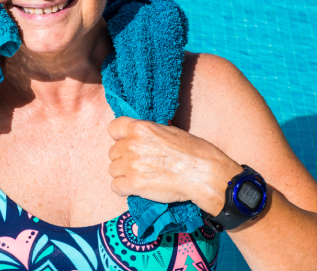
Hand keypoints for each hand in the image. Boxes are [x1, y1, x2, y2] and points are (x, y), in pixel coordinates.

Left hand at [107, 117, 242, 214]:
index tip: (126, 143)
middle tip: (139, 165)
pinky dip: (124, 189)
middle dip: (123, 159)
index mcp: (140, 127)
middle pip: (113, 152)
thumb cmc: (193, 151)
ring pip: (112, 170)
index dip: (119, 137)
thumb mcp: (169, 131)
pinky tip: (136, 188)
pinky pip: (115, 187)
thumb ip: (148, 133)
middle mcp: (132, 144)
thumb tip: (139, 137)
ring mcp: (131, 164)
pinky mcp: (133, 183)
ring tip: (140, 178)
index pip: (113, 128)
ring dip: (123, 175)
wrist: (203, 174)